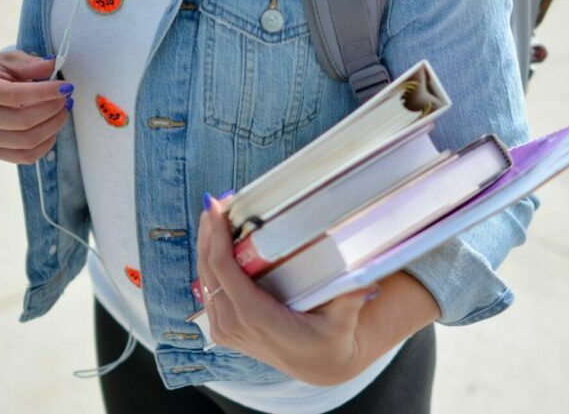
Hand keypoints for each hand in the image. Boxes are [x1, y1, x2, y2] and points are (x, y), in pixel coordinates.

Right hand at [0, 51, 73, 164]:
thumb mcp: (11, 60)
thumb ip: (31, 64)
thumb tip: (53, 66)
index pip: (12, 95)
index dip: (43, 93)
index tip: (66, 87)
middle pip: (21, 121)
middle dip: (52, 109)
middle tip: (67, 98)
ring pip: (26, 141)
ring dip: (53, 126)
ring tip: (63, 111)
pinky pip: (25, 156)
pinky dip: (46, 144)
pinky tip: (52, 128)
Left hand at [196, 194, 379, 385]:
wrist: (320, 366)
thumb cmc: (331, 340)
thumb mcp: (343, 321)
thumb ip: (350, 299)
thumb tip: (365, 279)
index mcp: (256, 318)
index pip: (224, 271)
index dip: (217, 238)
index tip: (217, 208)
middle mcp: (235, 325)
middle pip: (208, 271)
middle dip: (208, 234)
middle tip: (215, 203)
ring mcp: (226, 330)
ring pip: (204, 280)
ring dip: (206, 246)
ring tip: (214, 215)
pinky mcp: (225, 329)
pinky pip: (209, 291)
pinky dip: (209, 264)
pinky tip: (215, 243)